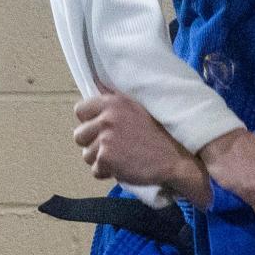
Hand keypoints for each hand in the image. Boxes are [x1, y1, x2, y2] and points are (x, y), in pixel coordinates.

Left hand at [73, 90, 211, 205]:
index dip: (89, 122)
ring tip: (121, 158)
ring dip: (100, 160)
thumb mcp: (136, 107)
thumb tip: (94, 81)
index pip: (80, 110)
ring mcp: (105, 139)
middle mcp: (106, 118)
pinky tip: (124, 167)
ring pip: (86, 155)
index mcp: (112, 102)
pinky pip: (95, 170)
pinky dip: (107, 173)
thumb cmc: (158, 133)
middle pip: (79, 136)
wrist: (175, 157)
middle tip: (113, 147)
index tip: (102, 129)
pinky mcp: (107, 159)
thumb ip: (113, 99)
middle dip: (92, 144)